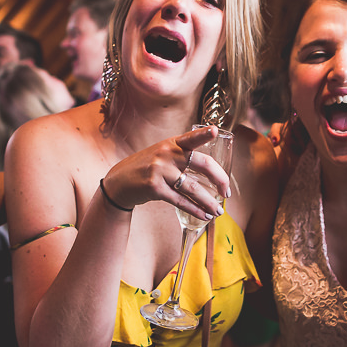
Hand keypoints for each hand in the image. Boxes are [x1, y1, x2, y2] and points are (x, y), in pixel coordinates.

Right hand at [101, 126, 229, 221]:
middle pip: (202, 164)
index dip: (204, 134)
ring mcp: (160, 171)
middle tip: (227, 192)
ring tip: (218, 211)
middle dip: (220, 179)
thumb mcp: (162, 154)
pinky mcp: (155, 188)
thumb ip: (182, 156)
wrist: (119, 182)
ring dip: (209, 202)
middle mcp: (167, 154)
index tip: (215, 131)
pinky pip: (181, 201)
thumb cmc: (146, 167)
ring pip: (194, 188)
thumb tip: (211, 172)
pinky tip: (204, 215)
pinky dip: (195, 210)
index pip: (191, 137)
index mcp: (172, 143)